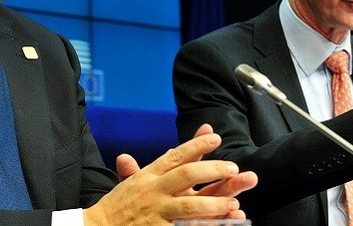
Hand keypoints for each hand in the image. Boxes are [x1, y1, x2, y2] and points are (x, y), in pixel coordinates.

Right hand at [84, 124, 257, 225]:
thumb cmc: (118, 206)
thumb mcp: (131, 183)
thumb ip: (139, 166)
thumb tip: (131, 152)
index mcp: (148, 176)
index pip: (174, 156)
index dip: (195, 145)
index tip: (215, 136)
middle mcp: (152, 191)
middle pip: (186, 175)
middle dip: (212, 170)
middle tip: (233, 167)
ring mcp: (156, 213)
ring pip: (189, 205)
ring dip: (214, 204)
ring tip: (235, 202)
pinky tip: (219, 225)